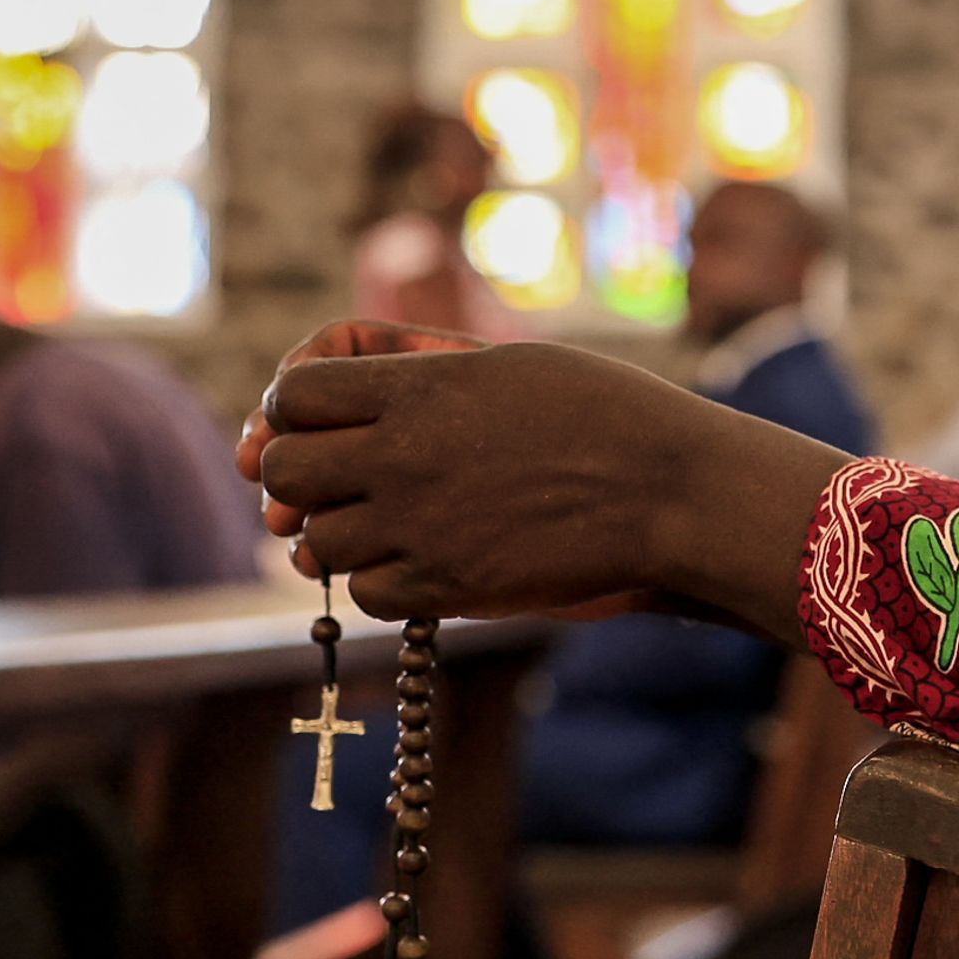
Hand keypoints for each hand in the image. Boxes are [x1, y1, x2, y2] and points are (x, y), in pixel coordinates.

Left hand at [253, 336, 848, 633]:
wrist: (674, 491)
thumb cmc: (608, 415)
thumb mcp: (508, 363)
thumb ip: (420, 370)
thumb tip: (347, 393)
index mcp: (419, 386)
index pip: (292, 394)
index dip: (292, 411)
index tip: (321, 425)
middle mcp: (405, 453)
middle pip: (284, 470)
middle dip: (301, 478)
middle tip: (343, 484)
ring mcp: (422, 524)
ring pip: (316, 544)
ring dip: (342, 537)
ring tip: (390, 526)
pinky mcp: (450, 585)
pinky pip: (367, 595)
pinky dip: (383, 584)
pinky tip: (421, 563)